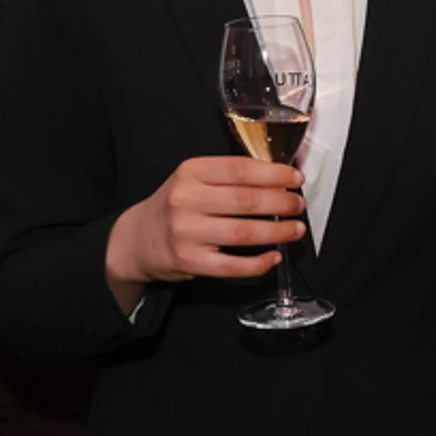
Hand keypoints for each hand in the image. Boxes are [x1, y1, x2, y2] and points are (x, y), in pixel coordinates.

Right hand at [104, 156, 306, 307]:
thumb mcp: (192, 180)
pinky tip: (274, 257)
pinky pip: (232, 266)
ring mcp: (187, 232)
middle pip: (246, 200)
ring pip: (244, 233)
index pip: (240, 169)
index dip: (274, 174)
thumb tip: (278, 179)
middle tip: (298, 205)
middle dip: (281, 203)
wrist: (138, 239)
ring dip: (277, 232)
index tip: (295, 179)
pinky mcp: (190, 262)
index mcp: (190, 172)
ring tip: (296, 230)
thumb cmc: (175, 206)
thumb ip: (228, 177)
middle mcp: (186, 200)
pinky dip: (258, 263)